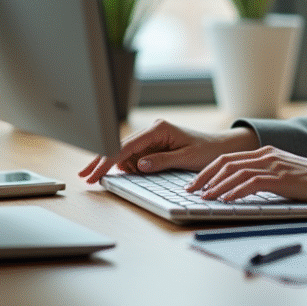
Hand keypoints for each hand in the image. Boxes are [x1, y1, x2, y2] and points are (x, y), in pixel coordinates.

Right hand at [78, 119, 259, 183]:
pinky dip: (125, 165)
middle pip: (120, 146)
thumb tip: (138, 165)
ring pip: (125, 152)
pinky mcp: (154, 145)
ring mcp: (152, 137)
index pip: (126, 145)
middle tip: (84, 176)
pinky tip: (117, 173)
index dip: (108, 159)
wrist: (222, 147)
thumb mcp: (187, 158)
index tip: (95, 172)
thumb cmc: (209, 151)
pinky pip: (134, 156)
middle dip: (101, 160)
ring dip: (113, 164)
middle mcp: (153, 130)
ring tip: (96, 176)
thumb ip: (161, 161)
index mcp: (159, 129)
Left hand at [189, 145, 306, 209]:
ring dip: (217, 186)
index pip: (229, 158)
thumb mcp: (284, 174)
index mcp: (266, 151)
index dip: (209, 170)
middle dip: (205, 176)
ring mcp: (274, 165)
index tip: (195, 183)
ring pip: (236, 172)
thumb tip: (240, 189)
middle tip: (190, 190)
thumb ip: (265, 175)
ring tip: (204, 198)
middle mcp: (267, 154)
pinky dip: (235, 191)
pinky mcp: (281, 177)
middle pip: (226, 162)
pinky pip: (251, 183)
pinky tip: (226, 200)